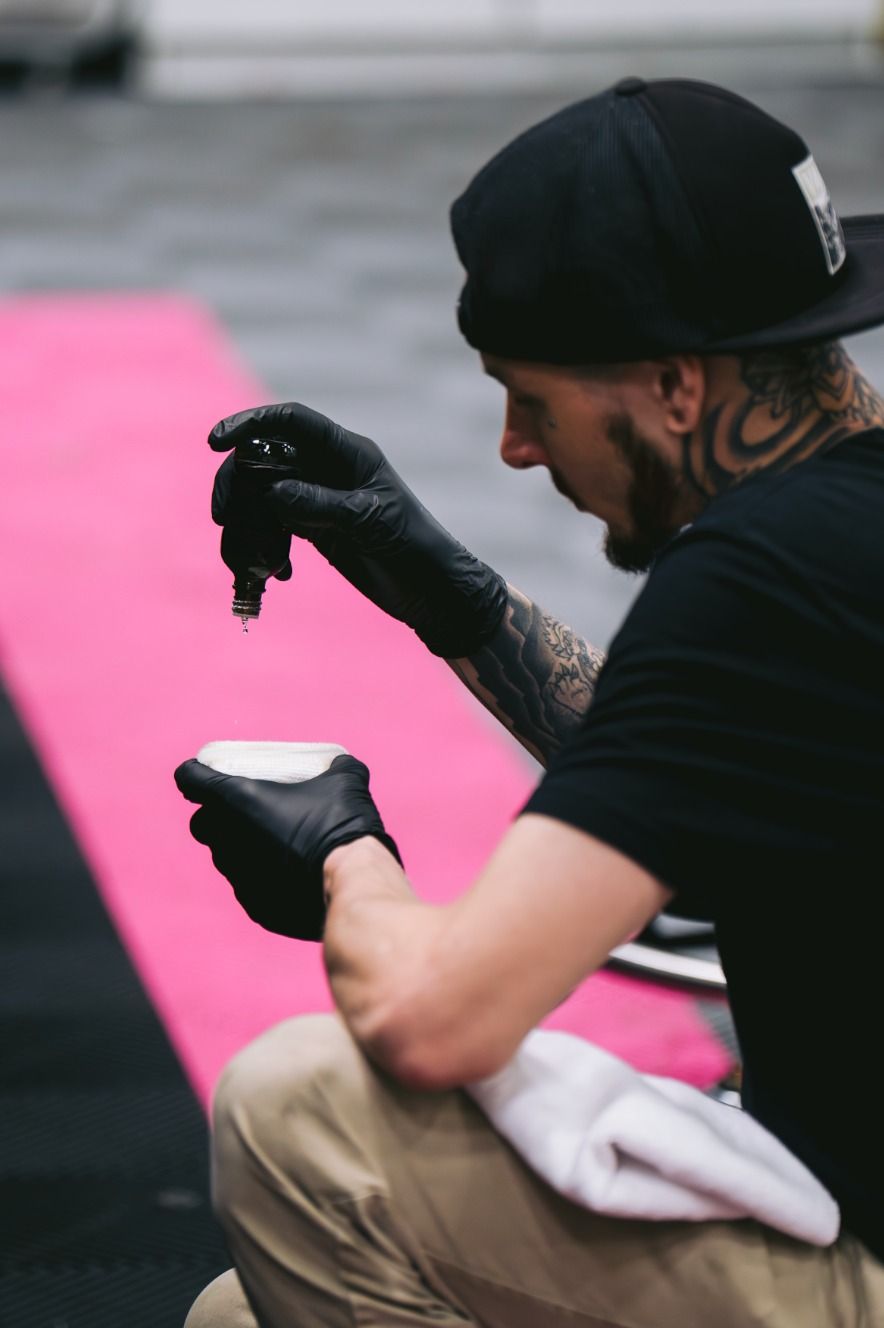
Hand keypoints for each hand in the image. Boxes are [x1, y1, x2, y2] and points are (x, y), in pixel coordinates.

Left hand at [174, 754, 401, 940]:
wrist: (353, 883)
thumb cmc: (341, 824)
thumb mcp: (344, 781)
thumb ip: (336, 766)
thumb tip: (340, 765)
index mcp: (238, 800)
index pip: (190, 779)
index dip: (195, 774)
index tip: (207, 775)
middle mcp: (228, 839)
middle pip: (202, 824)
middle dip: (215, 816)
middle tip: (246, 811)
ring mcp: (239, 876)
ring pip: (226, 858)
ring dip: (241, 848)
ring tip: (275, 843)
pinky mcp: (254, 906)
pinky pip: (249, 886)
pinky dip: (263, 877)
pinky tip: (291, 874)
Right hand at [209, 402, 507, 657]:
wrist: (434, 593)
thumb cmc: (415, 548)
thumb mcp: (370, 524)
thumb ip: (322, 505)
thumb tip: (273, 493)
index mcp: (348, 454)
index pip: (292, 422)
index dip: (251, 423)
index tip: (218, 443)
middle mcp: (328, 470)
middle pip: (263, 461)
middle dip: (238, 488)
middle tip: (225, 520)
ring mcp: (317, 499)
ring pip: (261, 499)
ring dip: (247, 529)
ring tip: (253, 565)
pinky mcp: (312, 529)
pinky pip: (271, 528)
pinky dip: (262, 549)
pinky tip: (275, 575)